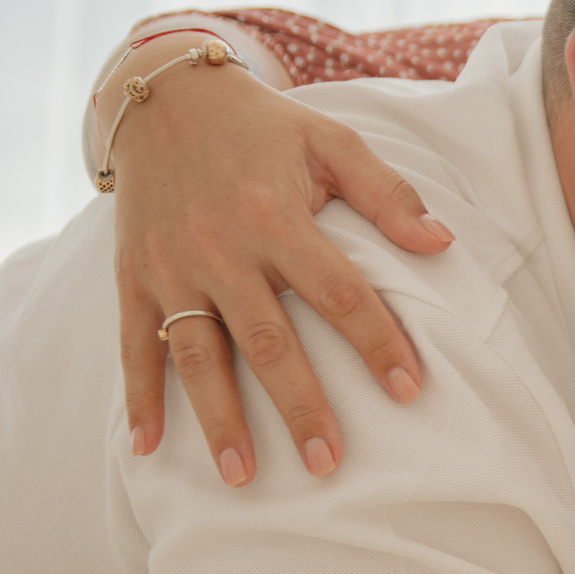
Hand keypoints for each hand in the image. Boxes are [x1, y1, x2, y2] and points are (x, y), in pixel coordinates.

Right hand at [109, 30, 453, 481]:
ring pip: (198, 354)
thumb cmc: (261, 126)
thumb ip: (387, 193)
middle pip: (267, 340)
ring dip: (219, 419)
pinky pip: (134, 344)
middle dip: (299, 406)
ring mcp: (171, 266)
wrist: (161, 97)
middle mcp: (222, 248)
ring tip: (242, 476)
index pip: (338, 291)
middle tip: (327, 464)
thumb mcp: (330, 140)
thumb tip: (442, 244)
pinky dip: (138, 396)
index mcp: (276, 215)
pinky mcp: (132, 275)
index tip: (409, 389)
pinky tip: (146, 446)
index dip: (376, 342)